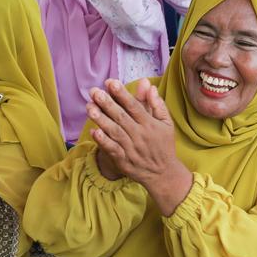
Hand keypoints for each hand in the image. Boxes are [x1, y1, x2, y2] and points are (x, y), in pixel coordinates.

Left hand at [87, 78, 192, 215]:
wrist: (163, 174)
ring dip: (101, 119)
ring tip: (89, 107)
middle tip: (94, 91)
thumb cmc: (164, 145)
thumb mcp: (166, 123)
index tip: (110, 82)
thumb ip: (157, 104)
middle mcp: (140, 135)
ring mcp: (131, 148)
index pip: (134, 106)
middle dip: (107, 103)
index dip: (122, 94)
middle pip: (121, 117)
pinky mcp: (124, 160)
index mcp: (150, 124)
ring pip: (114, 131)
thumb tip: (150, 86)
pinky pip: (112, 149)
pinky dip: (103, 141)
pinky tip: (93, 131)